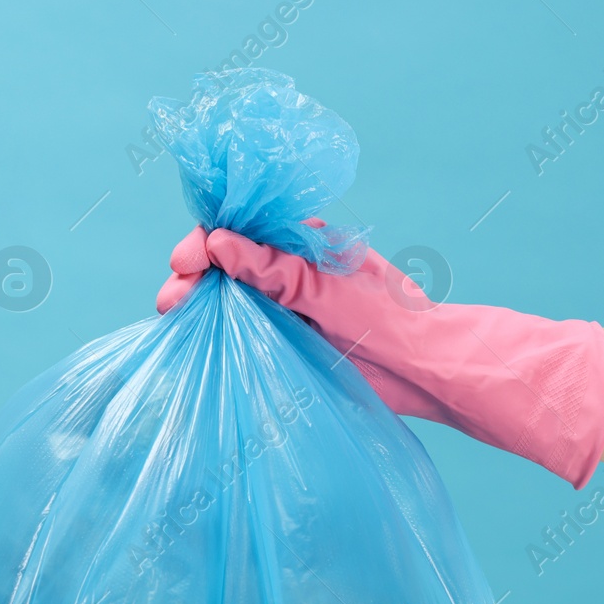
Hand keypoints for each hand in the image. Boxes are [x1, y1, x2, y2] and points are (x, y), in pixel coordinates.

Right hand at [155, 224, 603, 488]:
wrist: (430, 374)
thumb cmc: (391, 323)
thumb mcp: (328, 291)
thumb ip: (274, 269)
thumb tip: (220, 241)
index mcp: (308, 243)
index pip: (243, 229)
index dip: (207, 240)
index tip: (186, 261)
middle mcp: (294, 270)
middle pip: (228, 262)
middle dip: (194, 274)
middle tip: (172, 298)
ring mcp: (290, 307)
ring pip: (231, 297)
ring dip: (199, 304)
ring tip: (173, 315)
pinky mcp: (290, 340)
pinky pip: (245, 331)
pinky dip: (217, 332)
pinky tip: (194, 339)